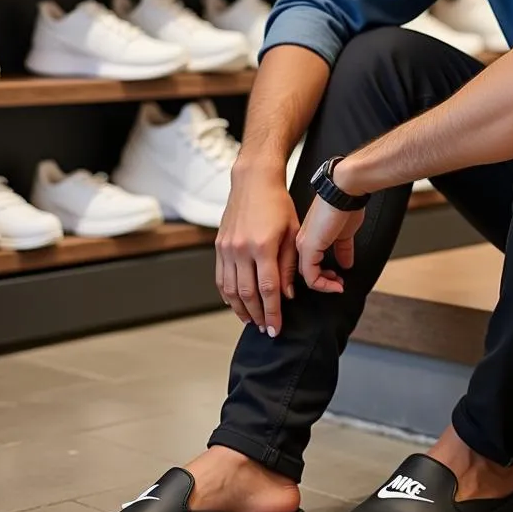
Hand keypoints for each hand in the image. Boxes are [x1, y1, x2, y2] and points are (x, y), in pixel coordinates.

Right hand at [215, 166, 298, 337]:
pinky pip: (221, 278)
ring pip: (231, 290)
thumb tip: (288, 294)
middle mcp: (241, 249)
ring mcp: (226, 249)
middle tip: (266, 329)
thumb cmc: (278, 204)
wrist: (253, 182)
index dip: (273, 312)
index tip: (277, 329)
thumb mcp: (293, 233)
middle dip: (258, 316)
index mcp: (262, 246)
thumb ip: (290, 265)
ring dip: (241, 310)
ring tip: (252, 321)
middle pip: (248, 294)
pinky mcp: (219, 247)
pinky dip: (227, 295)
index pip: (268, 290)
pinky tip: (236, 304)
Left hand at [295, 196, 364, 293]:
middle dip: (324, 282)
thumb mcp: (344, 234)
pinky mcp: (309, 248)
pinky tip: (336, 285)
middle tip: (339, 284)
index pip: (310, 263)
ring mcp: (304, 245)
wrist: (344, 191)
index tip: (337, 279)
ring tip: (338, 286)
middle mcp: (303, 242)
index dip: (323, 275)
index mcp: (310, 237)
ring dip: (324, 285)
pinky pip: (311, 276)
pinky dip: (324, 285)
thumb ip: (343, 250)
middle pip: (306, 271)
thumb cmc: (345, 205)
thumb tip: (346, 263)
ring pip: (307, 276)